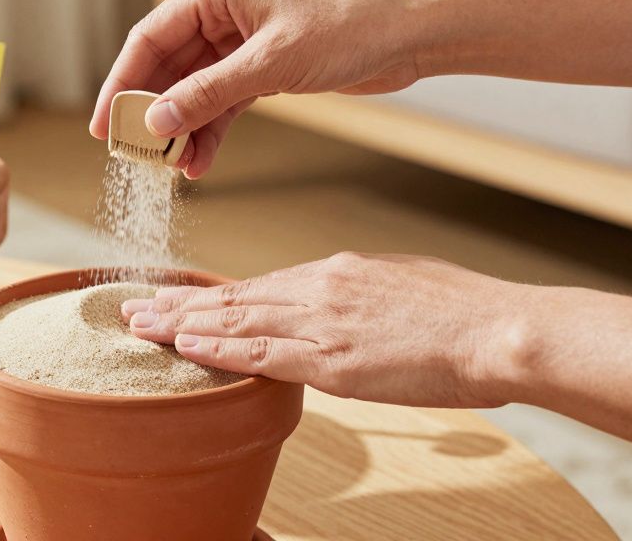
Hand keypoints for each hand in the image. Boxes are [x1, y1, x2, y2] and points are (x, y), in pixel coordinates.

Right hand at [88, 0, 425, 178]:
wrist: (412, 32)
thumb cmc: (350, 24)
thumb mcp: (271, 63)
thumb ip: (209, 94)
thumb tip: (156, 123)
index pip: (149, 37)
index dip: (121, 82)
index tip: (103, 125)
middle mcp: (222, 10)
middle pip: (166, 66)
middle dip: (151, 112)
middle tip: (133, 154)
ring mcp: (241, 39)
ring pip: (193, 89)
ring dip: (182, 128)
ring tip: (172, 167)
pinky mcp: (262, 66)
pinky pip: (222, 102)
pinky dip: (211, 131)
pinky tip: (201, 162)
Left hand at [121, 253, 522, 407]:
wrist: (498, 329)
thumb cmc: (465, 311)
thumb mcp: (402, 284)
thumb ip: (359, 293)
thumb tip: (341, 301)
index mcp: (335, 271)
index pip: (259, 285)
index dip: (213, 294)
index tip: (179, 296)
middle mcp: (318, 288)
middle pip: (233, 296)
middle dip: (179, 303)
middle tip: (133, 306)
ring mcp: (320, 322)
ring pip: (234, 320)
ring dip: (180, 323)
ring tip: (139, 325)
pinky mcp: (330, 358)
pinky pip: (260, 353)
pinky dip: (217, 348)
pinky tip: (184, 345)